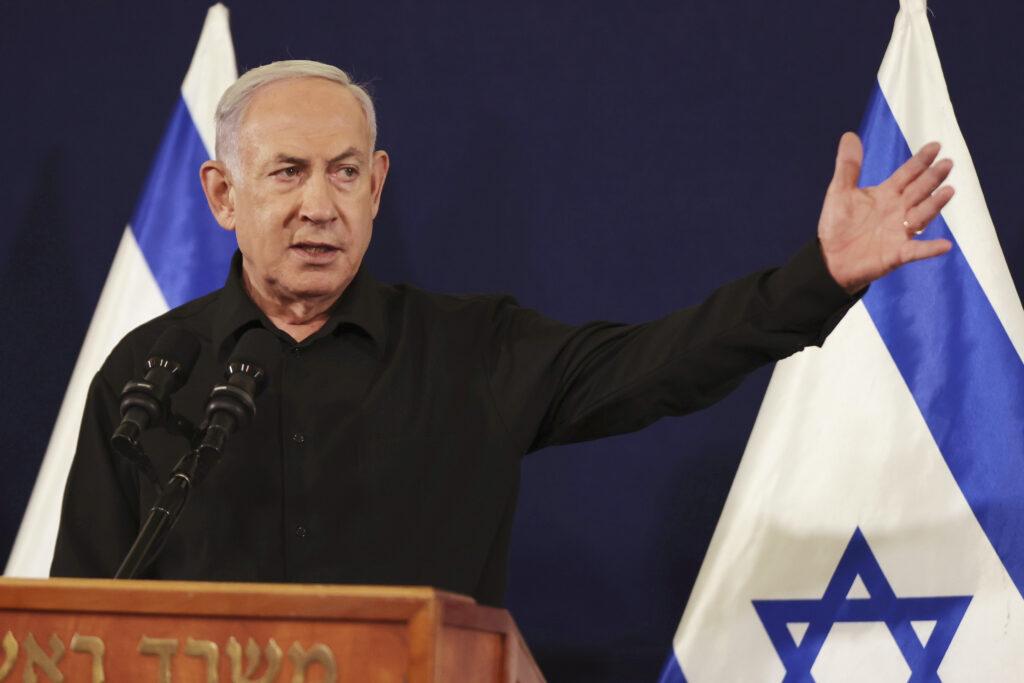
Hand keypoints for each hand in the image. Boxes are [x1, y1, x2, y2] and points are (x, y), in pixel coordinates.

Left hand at [818, 132, 953, 293]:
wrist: (830, 259)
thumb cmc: (837, 225)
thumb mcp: (839, 192)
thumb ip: (848, 166)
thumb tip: (849, 135)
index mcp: (887, 194)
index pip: (907, 174)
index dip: (920, 161)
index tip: (935, 146)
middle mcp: (898, 210)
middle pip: (919, 191)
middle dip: (932, 178)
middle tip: (947, 163)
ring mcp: (900, 232)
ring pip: (921, 215)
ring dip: (935, 205)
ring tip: (948, 191)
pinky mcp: (896, 253)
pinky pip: (916, 251)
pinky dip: (929, 248)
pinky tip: (944, 245)